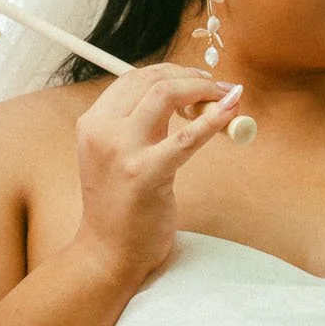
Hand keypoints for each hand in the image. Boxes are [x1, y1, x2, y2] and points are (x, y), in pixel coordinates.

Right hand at [72, 66, 242, 286]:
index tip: (197, 79)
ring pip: (166, 95)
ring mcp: (121, 151)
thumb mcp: (117, 156)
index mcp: (93, 123)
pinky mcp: (145, 174)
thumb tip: (186, 99)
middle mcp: (102, 131)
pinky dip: (213, 120)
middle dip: (191, 77)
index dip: (172, 72)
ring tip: (226, 97)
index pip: (133, 78)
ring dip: (203, 90)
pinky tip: (231, 111)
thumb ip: (141, 126)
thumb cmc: (119, 206)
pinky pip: (186, 138)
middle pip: (152, 81)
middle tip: (218, 87)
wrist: (107, 253)